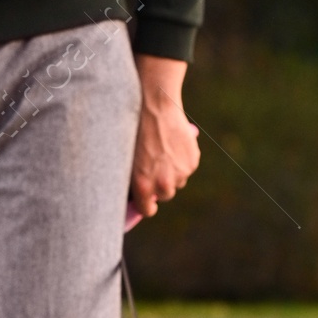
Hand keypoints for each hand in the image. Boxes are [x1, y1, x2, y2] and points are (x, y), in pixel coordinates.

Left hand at [130, 55, 199, 217]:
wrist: (154, 106)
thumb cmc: (133, 130)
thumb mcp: (126, 159)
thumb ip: (132, 180)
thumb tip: (135, 196)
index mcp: (142, 185)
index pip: (147, 211)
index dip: (146, 205)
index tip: (146, 200)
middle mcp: (162, 184)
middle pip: (165, 195)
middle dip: (159, 185)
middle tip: (153, 167)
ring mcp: (180, 173)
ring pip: (178, 181)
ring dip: (172, 172)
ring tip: (162, 151)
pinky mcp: (192, 161)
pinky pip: (187, 168)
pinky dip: (182, 160)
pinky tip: (172, 144)